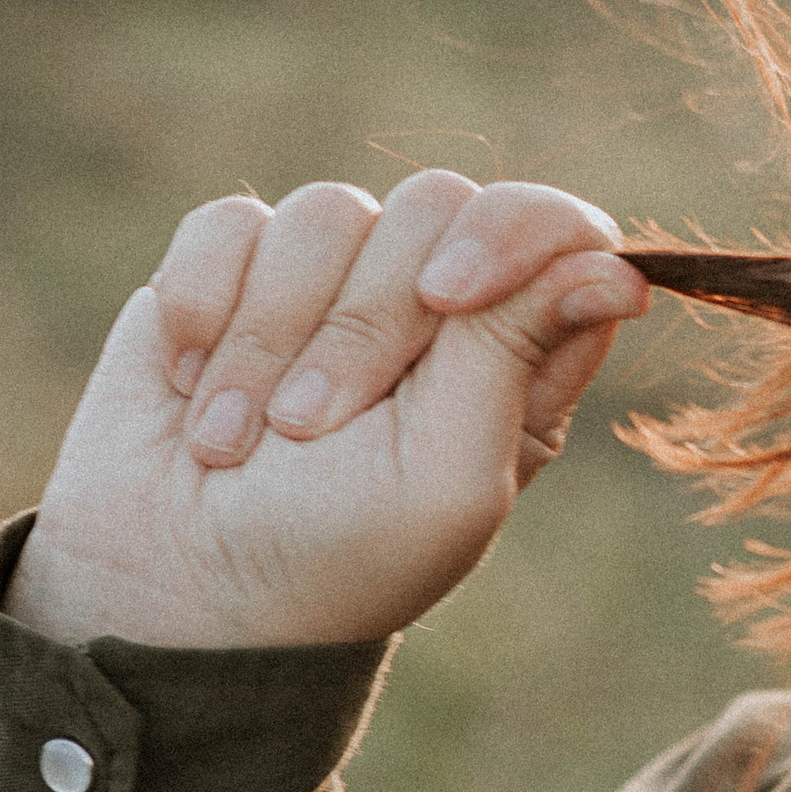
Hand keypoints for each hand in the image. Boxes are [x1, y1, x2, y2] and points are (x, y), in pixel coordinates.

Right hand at [6, 171, 649, 646]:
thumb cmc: (331, 555)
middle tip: (310, 428)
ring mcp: (333, 279)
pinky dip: (202, 304)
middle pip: (438, 206)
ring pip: (327, 211)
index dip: (515, 236)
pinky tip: (189, 386)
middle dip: (364, 321)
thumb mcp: (446, 475)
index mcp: (516, 359)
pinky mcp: (233, 268)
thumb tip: (618, 269)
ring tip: (236, 436)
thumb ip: (516, 352)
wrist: (172, 586)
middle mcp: (434, 303)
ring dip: (270, 335)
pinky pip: (232, 222)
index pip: (561, 232)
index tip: (448, 297)